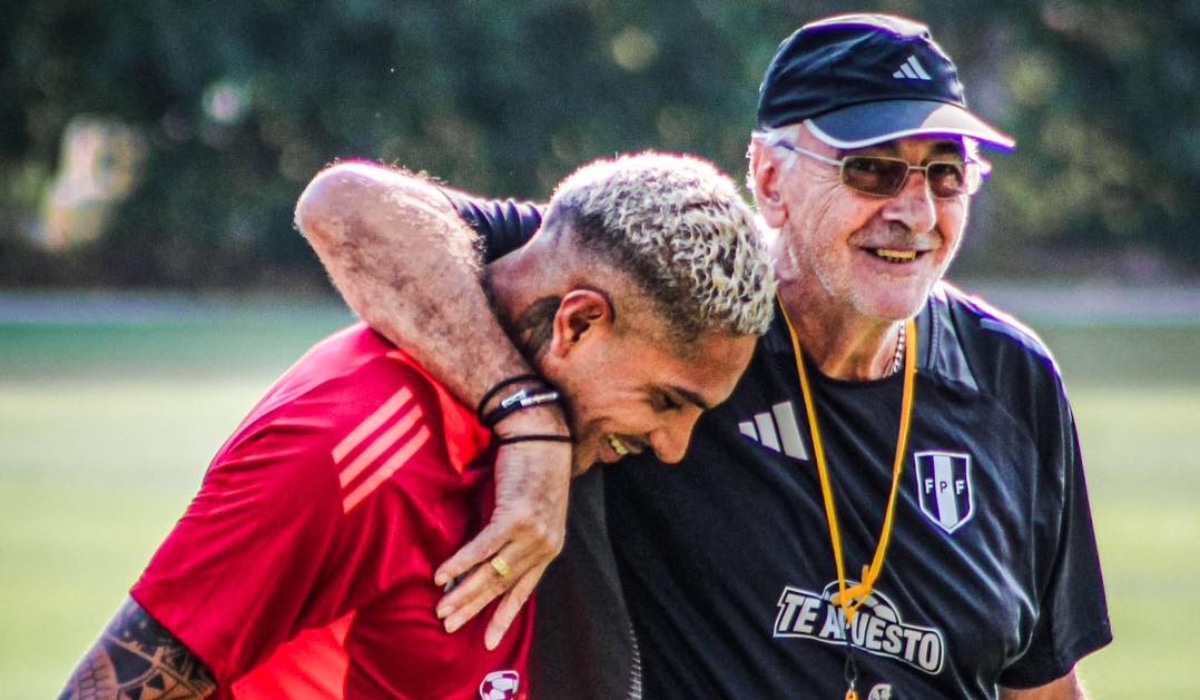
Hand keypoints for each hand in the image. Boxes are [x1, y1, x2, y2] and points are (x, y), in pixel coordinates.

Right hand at [434, 429, 572, 648]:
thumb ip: (516, 535)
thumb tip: (489, 555)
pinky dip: (460, 564)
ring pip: (492, 572)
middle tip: (449, 626)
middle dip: (474, 609)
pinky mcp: (516, 517)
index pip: (524, 591)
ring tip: (441, 608)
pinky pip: (483, 548)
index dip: (504, 616)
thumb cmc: (534, 467)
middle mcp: (543, 545)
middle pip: (503, 586)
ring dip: (463, 592)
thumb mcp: (533, 509)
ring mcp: (532, 533)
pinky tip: (442, 576)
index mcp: (549, 548)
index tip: (489, 643)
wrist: (541, 435)